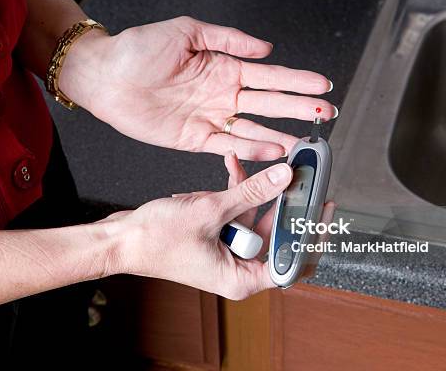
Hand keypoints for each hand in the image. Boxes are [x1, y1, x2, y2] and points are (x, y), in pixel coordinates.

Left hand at [61, 16, 336, 160]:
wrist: (107, 76)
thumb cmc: (139, 49)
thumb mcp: (187, 32)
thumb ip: (228, 39)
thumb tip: (265, 47)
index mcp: (224, 67)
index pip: (269, 75)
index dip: (297, 80)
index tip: (322, 84)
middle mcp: (222, 94)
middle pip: (268, 103)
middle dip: (298, 108)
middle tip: (325, 114)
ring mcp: (210, 118)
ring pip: (253, 128)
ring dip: (279, 135)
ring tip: (303, 143)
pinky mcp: (194, 138)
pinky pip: (228, 146)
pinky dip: (249, 149)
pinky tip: (270, 151)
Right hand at [100, 155, 334, 299]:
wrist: (122, 238)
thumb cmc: (155, 240)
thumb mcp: (210, 211)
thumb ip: (251, 193)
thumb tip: (284, 178)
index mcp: (241, 278)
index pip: (291, 261)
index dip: (311, 236)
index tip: (323, 210)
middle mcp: (237, 268)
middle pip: (276, 235)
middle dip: (283, 202)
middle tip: (298, 177)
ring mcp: (226, 251)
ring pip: (255, 218)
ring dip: (255, 191)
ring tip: (259, 166)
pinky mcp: (215, 235)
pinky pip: (235, 212)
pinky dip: (235, 192)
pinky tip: (233, 167)